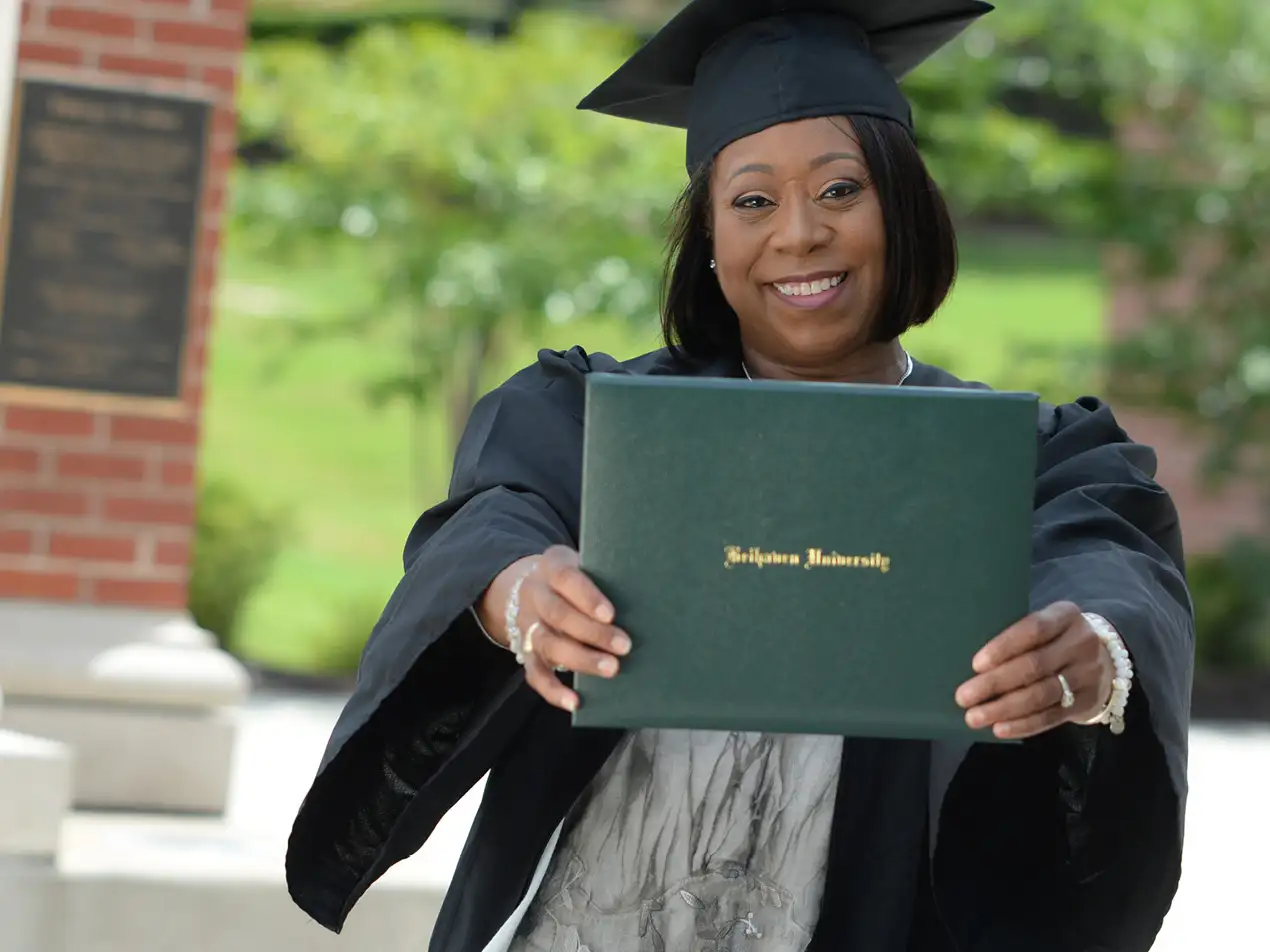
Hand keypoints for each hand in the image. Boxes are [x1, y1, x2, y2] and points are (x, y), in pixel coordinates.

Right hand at [479, 546, 630, 711]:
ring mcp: (527, 625)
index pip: (565, 577)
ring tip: (611, 669)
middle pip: (558, 614)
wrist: (535, 585)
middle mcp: (535, 595)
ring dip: (580, 659)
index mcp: (551, 566)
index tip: (610, 614)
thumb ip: (607, 578)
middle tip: (624, 646)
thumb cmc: (577, 578)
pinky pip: (534, 674)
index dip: (587, 596)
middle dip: (592, 633)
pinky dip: (553, 690)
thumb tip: (649, 603)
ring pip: (548, 644)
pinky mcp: (525, 653)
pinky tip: (574, 702)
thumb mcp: (587, 566)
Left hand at [955, 601, 1113, 739]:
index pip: (1033, 629)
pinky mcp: (1088, 702)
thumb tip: (976, 666)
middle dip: (995, 683)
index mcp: (1065, 616)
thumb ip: (1019, 638)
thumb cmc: (1056, 639)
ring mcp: (1088, 674)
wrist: (1107, 659)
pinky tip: (1000, 728)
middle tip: (963, 697)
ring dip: (1004, 708)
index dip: (1004, 647)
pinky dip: (1023, 724)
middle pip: (1034, 665)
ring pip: (1042, 694)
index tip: (976, 664)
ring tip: (975, 717)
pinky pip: (1052, 716)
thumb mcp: (1046, 626)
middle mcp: (1081, 643)